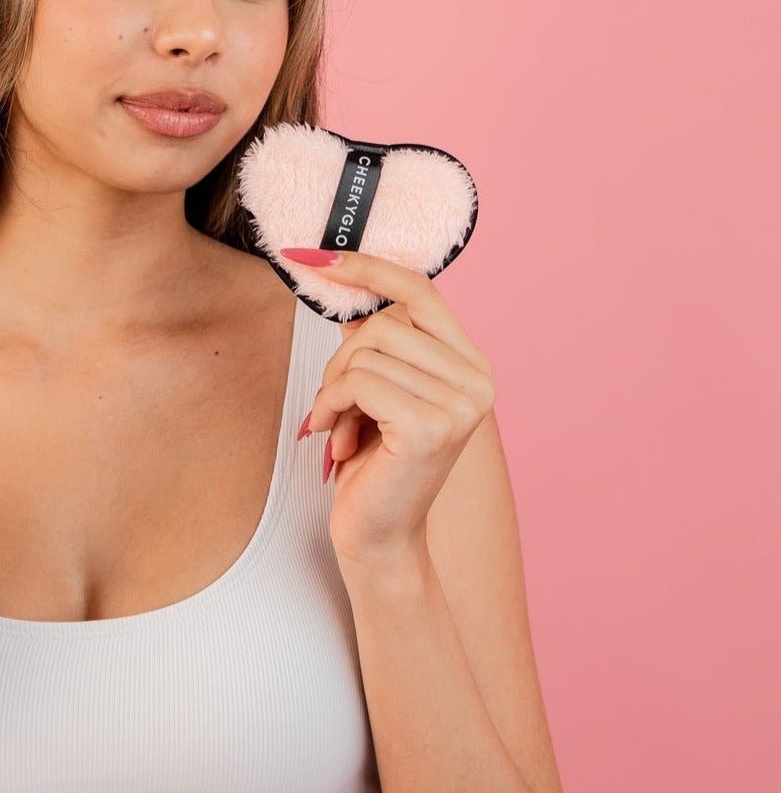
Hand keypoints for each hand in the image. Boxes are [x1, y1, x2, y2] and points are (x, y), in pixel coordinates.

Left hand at [282, 247, 495, 570]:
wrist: (379, 536)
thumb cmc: (373, 462)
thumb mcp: (377, 388)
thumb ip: (376, 340)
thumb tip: (342, 276)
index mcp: (470, 363)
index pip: (421, 289)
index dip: (367, 267)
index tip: (314, 257)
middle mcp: (478, 379)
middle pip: (383, 322)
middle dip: (340, 359)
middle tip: (334, 403)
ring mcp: (461, 404)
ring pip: (366, 351)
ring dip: (333, 388)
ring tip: (339, 425)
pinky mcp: (431, 426)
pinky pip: (358, 381)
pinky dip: (331, 405)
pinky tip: (333, 437)